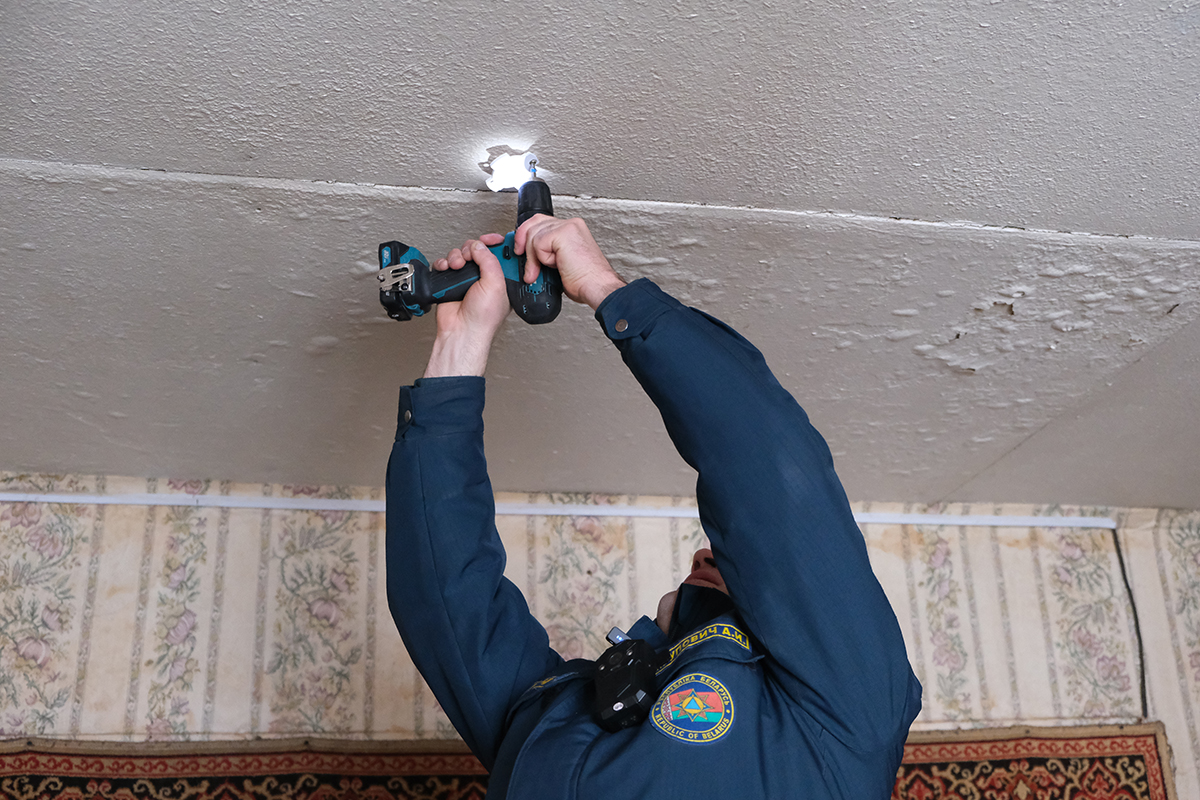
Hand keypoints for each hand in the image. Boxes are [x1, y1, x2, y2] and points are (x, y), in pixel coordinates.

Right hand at [422, 234, 509, 377]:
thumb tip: (479, 245)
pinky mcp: (450, 282)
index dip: (495, 243)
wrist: (461, 330)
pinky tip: (447, 269)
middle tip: (470, 256)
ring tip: (457, 266)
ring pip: (460, 254)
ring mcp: (466, 279)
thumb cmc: (482, 318)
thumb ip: (489, 260)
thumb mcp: (495, 284)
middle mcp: (484, 278)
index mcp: (501, 279)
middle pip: (477, 249)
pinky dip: (443, 263)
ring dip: (456, 256)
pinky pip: (444, 264)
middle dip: (471, 249)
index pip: (499, 253)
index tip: (490, 238)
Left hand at [514, 216, 625, 309]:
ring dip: (533, 257)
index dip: (527, 234)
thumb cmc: (585, 281)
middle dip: (522, 241)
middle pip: (533, 223)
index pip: (541, 222)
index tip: (520, 249)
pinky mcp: (563, 233)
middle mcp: (570, 224)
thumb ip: (547, 253)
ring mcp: (567, 227)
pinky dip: (540, 258)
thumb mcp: (560, 263)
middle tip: (520, 257)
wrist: (596, 287)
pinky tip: (554, 266)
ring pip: (533, 234)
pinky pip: (538, 242)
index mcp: (571, 229)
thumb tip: (528, 257)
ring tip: (543, 271)